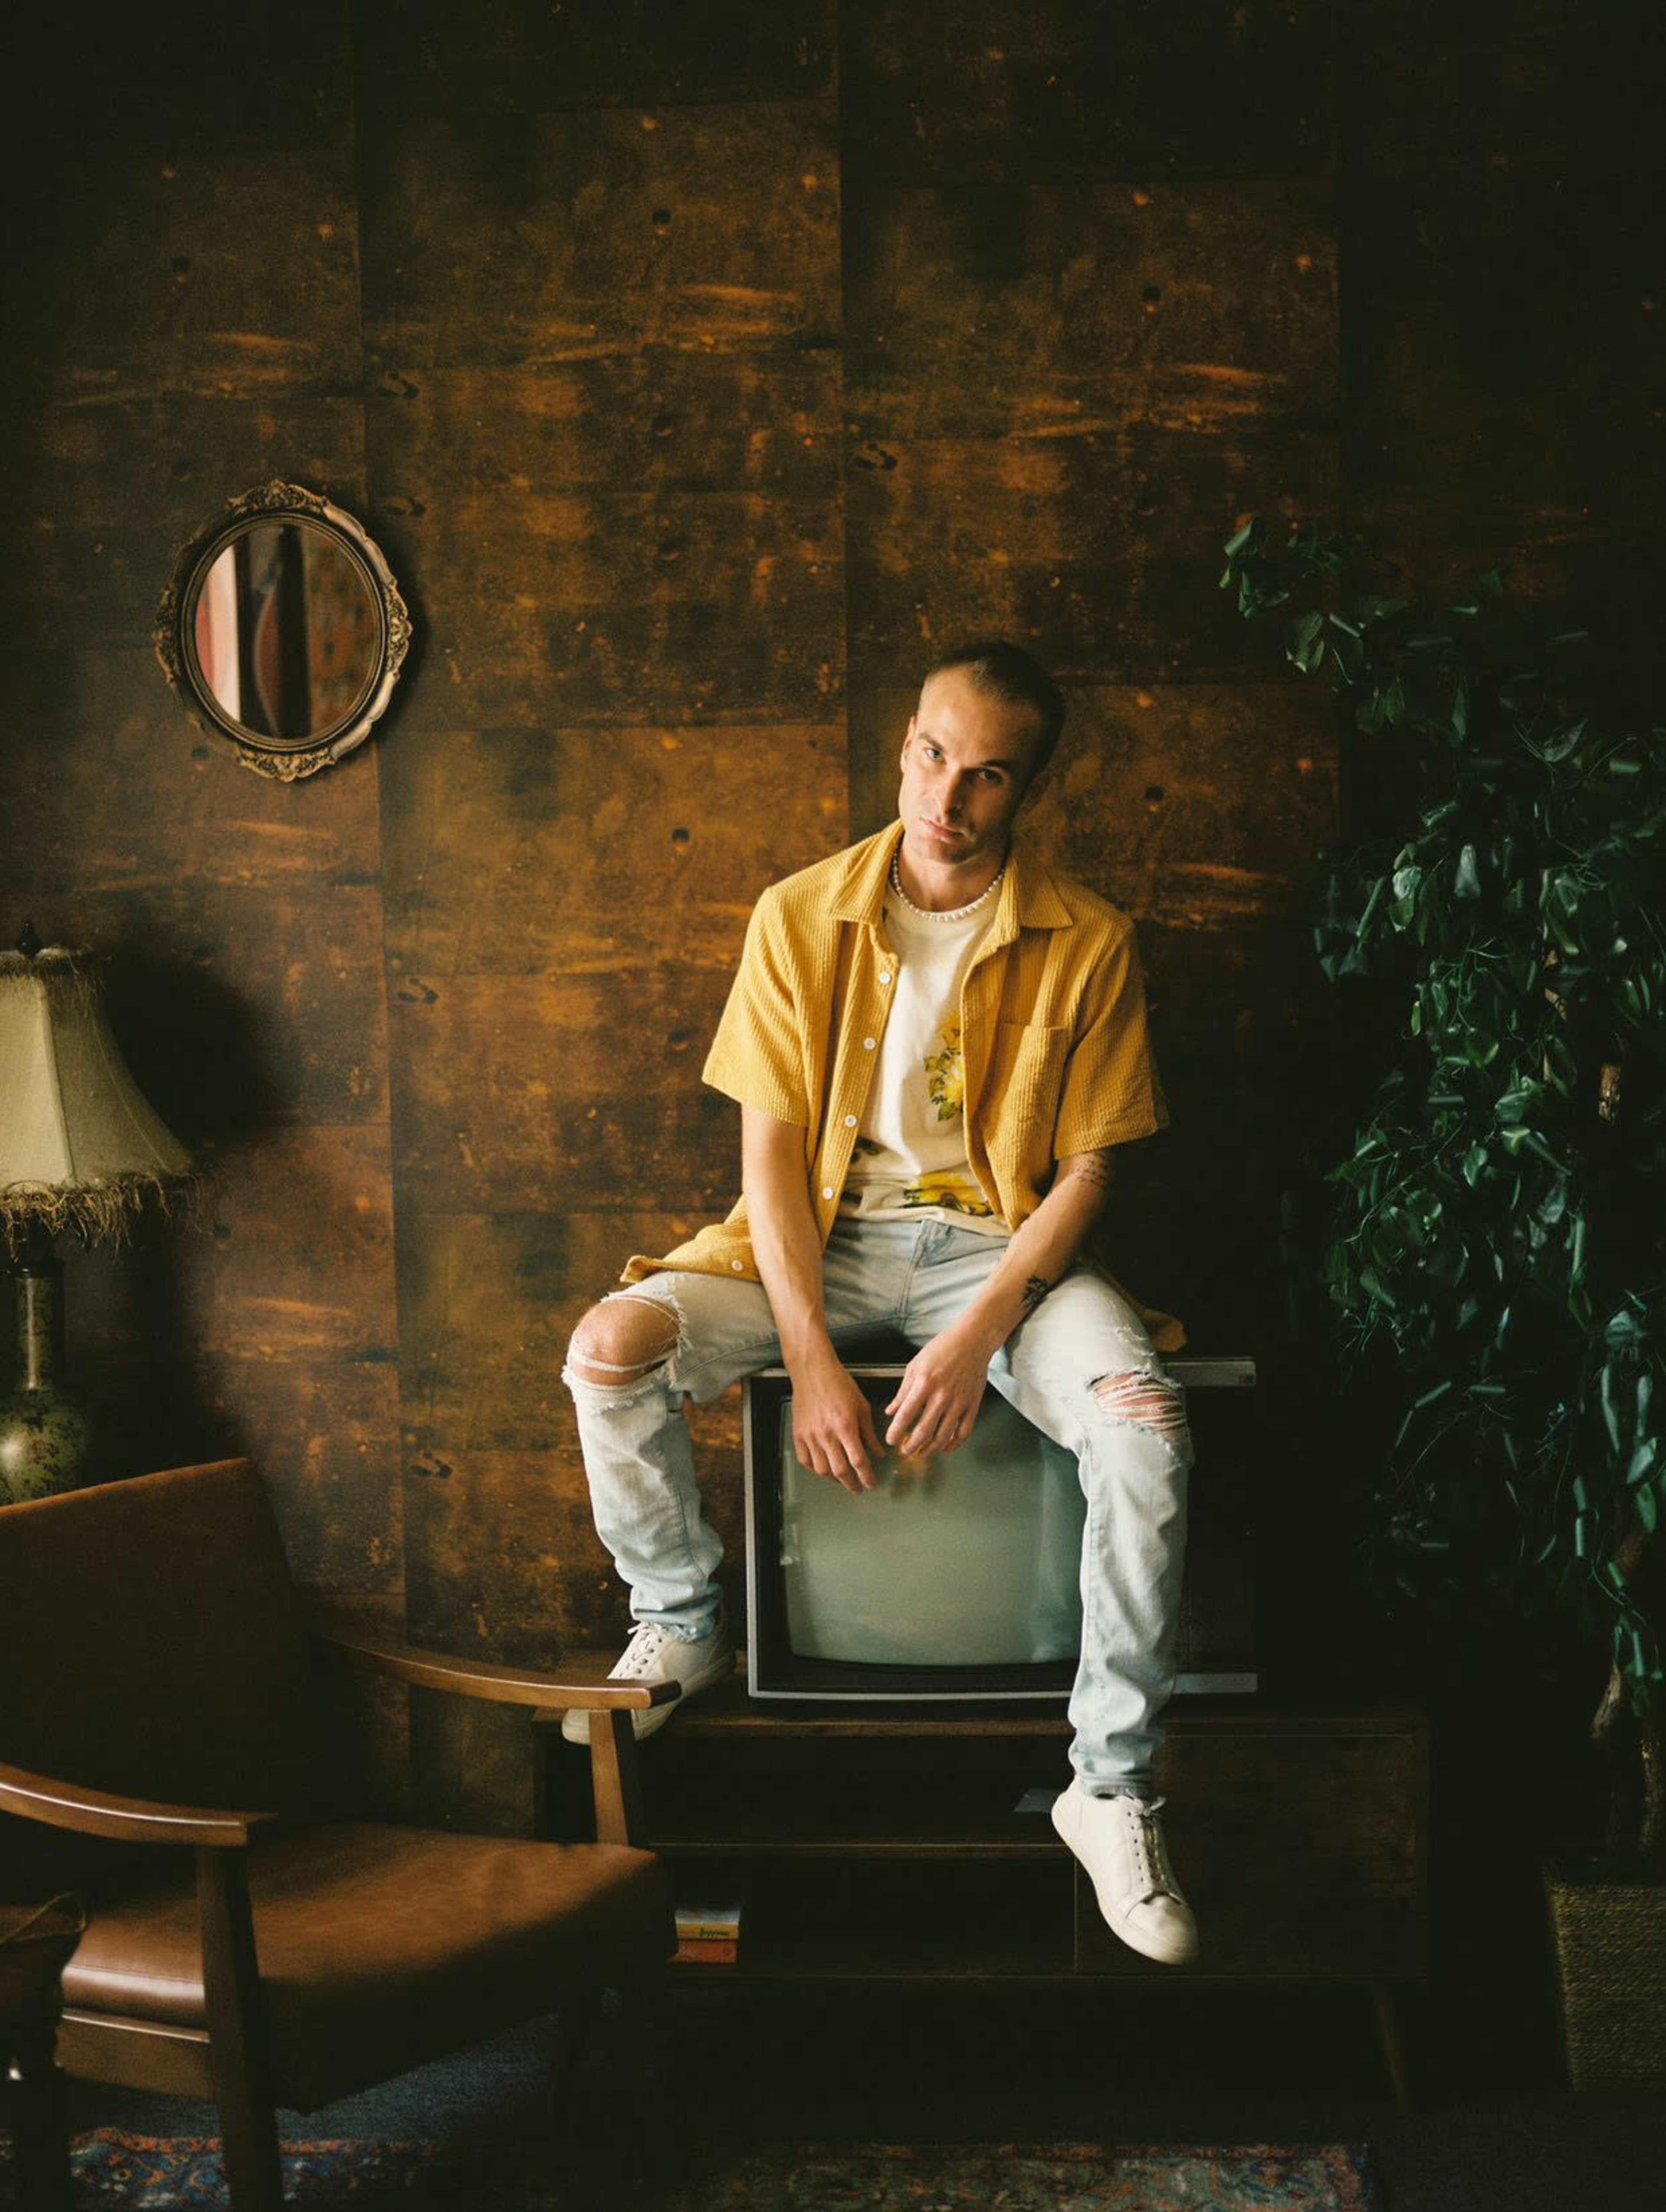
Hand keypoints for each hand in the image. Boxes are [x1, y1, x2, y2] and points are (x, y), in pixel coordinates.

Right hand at [790, 1355, 884, 1493]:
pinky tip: (823, 1468)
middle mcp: (826, 1434)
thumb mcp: (862, 1406)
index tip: (871, 1483)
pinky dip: (815, 1469)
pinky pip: (805, 1460)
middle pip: (840, 1471)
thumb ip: (870, 1432)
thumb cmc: (838, 1384)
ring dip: (834, 1479)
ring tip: (842, 1478)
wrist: (813, 1371)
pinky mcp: (798, 1434)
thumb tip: (878, 1453)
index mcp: (845, 1426)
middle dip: (851, 1484)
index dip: (866, 1476)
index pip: (858, 1461)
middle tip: (858, 1488)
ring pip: (822, 1469)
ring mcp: (810, 1435)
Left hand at [884, 1324, 993, 1459]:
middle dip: (911, 1447)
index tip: (890, 1440)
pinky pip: (963, 1432)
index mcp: (924, 1384)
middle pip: (924, 1431)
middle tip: (904, 1451)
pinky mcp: (972, 1405)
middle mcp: (942, 1396)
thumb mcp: (915, 1366)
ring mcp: (959, 1402)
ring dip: (930, 1449)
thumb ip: (903, 1391)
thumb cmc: (942, 1349)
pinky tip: (945, 1447)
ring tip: (921, 1453)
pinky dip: (954, 1444)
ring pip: (943, 1436)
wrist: (972, 1341)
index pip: (905, 1416)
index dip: (895, 1432)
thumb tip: (891, 1411)